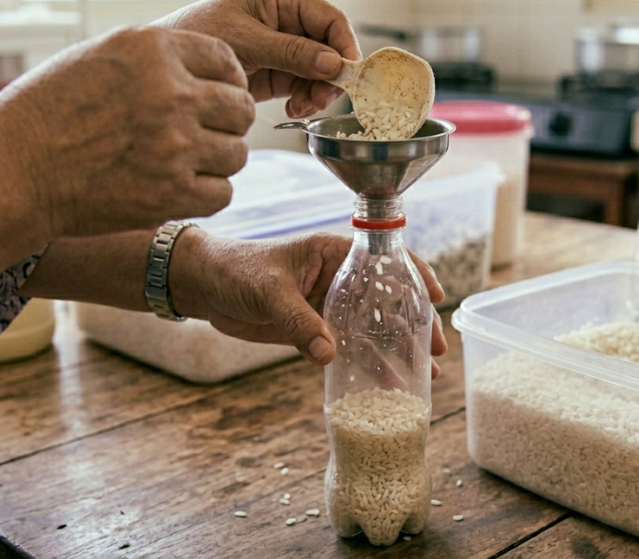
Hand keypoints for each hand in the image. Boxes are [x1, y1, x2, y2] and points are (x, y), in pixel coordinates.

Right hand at [0, 26, 253, 238]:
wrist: (12, 171)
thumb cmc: (48, 112)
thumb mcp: (100, 58)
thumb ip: (158, 60)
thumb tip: (213, 76)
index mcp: (153, 51)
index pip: (227, 63)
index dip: (228, 83)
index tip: (218, 98)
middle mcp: (170, 94)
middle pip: (240, 109)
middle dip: (227, 122)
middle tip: (204, 134)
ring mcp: (175, 146)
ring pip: (237, 154)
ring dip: (218, 161)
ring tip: (186, 162)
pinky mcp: (172, 194)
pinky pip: (223, 193)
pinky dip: (207, 194)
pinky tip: (181, 188)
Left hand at [153, 0, 360, 118]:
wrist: (169, 66)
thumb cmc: (196, 35)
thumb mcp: (246, 42)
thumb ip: (291, 52)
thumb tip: (332, 63)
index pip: (330, 19)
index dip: (345, 45)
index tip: (349, 73)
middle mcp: (288, 22)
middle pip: (330, 49)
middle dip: (330, 75)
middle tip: (321, 98)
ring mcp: (284, 50)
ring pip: (321, 72)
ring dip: (318, 92)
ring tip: (303, 106)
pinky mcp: (277, 74)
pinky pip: (305, 87)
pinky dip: (305, 100)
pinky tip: (294, 108)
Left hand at [171, 230, 446, 375]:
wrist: (202, 287)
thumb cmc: (235, 271)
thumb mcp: (269, 291)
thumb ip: (298, 321)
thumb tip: (328, 354)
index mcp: (333, 253)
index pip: (385, 259)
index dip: (415, 275)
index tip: (435, 298)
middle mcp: (338, 279)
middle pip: (387, 300)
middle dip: (414, 325)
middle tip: (436, 351)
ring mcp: (328, 307)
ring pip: (371, 329)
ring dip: (397, 351)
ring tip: (425, 375)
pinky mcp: (314, 331)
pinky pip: (347, 349)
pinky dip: (365, 366)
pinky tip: (385, 385)